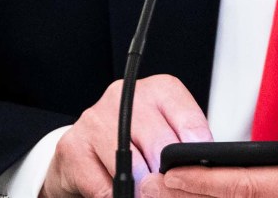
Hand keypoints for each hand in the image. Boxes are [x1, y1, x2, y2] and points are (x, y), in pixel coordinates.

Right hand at [41, 74, 212, 197]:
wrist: (82, 154)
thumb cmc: (135, 144)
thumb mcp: (165, 134)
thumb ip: (185, 145)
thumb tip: (204, 167)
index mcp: (159, 90)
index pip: (188, 118)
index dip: (196, 150)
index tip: (200, 170)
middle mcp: (126, 97)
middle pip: (160, 143)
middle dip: (170, 174)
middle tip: (176, 190)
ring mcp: (96, 118)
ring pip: (132, 164)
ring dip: (145, 188)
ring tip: (151, 195)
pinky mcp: (73, 145)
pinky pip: (104, 184)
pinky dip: (118, 195)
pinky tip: (126, 194)